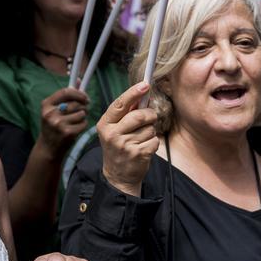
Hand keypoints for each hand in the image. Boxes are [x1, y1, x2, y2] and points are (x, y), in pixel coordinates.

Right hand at [39, 87, 90, 153]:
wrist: (48, 147)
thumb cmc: (53, 126)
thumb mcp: (54, 109)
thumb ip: (66, 95)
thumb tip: (79, 80)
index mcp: (46, 105)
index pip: (66, 92)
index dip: (78, 93)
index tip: (85, 97)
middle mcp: (50, 114)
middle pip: (76, 103)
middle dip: (83, 106)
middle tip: (83, 110)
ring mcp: (58, 124)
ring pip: (81, 113)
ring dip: (83, 117)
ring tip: (76, 121)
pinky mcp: (67, 133)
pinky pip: (84, 123)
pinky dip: (83, 125)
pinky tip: (76, 129)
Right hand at [97, 81, 157, 196]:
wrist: (118, 176)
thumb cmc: (119, 147)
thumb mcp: (115, 129)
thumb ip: (126, 113)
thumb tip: (144, 95)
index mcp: (105, 124)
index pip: (119, 104)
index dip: (133, 93)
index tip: (145, 84)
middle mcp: (112, 134)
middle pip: (139, 116)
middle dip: (149, 115)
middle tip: (151, 117)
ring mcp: (124, 145)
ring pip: (149, 128)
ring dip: (150, 132)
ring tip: (141, 139)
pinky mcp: (137, 154)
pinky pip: (155, 140)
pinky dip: (154, 143)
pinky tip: (144, 148)